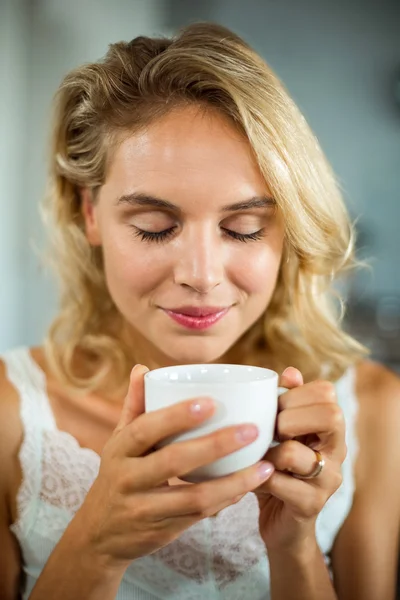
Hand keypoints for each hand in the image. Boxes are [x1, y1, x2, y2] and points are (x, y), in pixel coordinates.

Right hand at [71, 364, 274, 572]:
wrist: (101, 535)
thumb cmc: (118, 474)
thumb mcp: (119, 441)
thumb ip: (134, 406)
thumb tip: (142, 368)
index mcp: (119, 450)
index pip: (145, 429)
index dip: (176, 416)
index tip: (211, 402)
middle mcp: (128, 479)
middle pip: (173, 461)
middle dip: (215, 445)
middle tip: (251, 430)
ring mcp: (145, 509)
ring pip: (193, 497)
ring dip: (233, 482)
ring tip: (265, 464)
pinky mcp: (164, 531)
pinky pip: (200, 516)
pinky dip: (227, 499)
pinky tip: (250, 485)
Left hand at [254, 367, 345, 551]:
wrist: (280, 523)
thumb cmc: (278, 469)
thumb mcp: (281, 433)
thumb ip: (287, 402)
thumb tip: (291, 371)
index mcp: (330, 428)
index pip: (327, 392)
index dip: (296, 393)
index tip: (276, 407)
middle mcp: (337, 451)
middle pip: (330, 415)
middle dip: (288, 417)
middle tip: (271, 431)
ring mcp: (327, 480)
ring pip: (295, 453)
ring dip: (267, 452)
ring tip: (259, 456)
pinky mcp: (310, 505)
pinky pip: (278, 482)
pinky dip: (258, 476)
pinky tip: (252, 476)